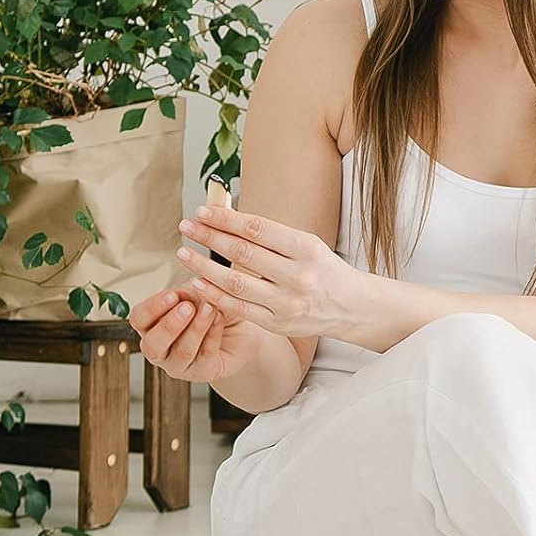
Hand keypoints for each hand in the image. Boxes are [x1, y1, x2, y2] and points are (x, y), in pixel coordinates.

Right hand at [128, 287, 261, 384]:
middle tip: (188, 307)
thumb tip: (188, 289)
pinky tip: (219, 319)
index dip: (152, 308)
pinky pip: (205, 357)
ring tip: (210, 309)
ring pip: (181, 352)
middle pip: (152, 344)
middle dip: (170, 325)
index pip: (139, 319)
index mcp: (150, 326)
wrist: (239, 326)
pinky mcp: (202, 373)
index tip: (172, 295)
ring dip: (196, 329)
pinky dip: (213, 335)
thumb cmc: (211, 308)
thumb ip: (190, 292)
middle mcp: (160, 349)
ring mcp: (179, 365)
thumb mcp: (199, 293)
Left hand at [174, 205, 364, 339]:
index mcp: (305, 248)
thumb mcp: (305, 244)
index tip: (201, 211)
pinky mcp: (277, 324)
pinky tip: (196, 282)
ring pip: (234, 282)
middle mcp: (297, 275)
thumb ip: (268, 235)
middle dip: (208, 237)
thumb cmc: (321, 268)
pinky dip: (213, 294)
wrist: (351, 307)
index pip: (256, 229)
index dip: (225, 219)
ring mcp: (286, 302)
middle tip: (186, 226)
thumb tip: (224, 217)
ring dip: (203, 266)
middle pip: (242, 252)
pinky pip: (238, 308)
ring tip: (184, 253)